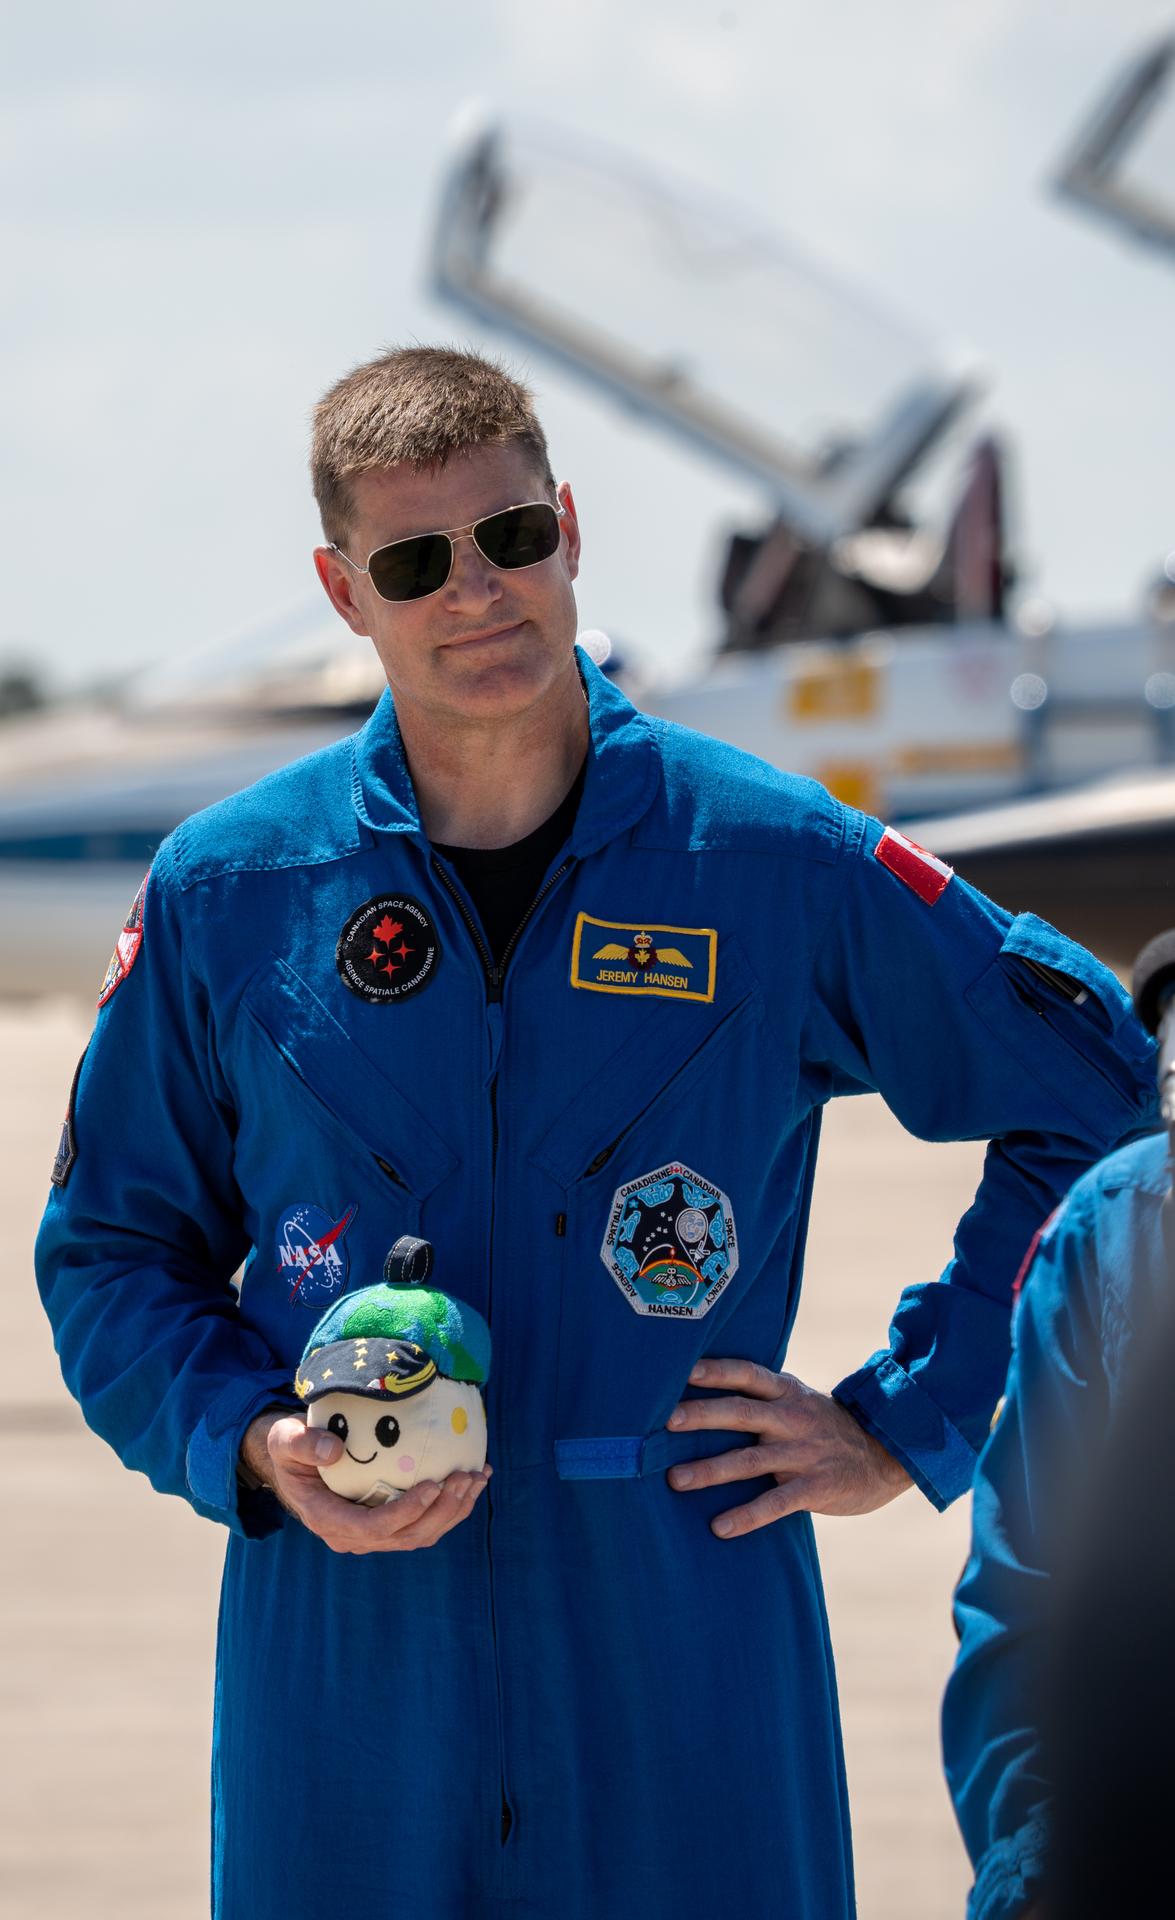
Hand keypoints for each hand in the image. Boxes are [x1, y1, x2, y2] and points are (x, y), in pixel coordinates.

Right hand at [240, 1410, 491, 1553]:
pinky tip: (471, 1479)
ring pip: (421, 1534)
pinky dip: (451, 1505)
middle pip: (406, 1536)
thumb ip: (303, 1444)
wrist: (296, 1461)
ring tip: (478, 1477)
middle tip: (467, 1476)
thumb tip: (332, 1450)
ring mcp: (373, 1534)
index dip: (407, 1512)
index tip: (433, 1484)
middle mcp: (353, 1536)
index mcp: (329, 1521)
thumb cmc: (291, 1447)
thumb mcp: (286, 1439)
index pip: (374, 1528)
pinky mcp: (389, 1524)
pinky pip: (425, 1523)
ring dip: (454, 1510)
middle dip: (442, 1510)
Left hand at [666, 1358, 911, 1538]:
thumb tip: (700, 1398)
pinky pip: (775, 1503)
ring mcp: (804, 1453)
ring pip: (750, 1460)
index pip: (748, 1373)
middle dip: (702, 1415)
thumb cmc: (825, 1428)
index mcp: (787, 1392)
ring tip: (675, 1480)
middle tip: (665, 1422)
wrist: (886, 1456)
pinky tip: (720, 1527)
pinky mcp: (815, 1487)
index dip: (717, 1370)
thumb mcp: (799, 1402)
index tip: (684, 1370)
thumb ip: (761, 1399)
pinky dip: (747, 1515)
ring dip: (711, 1470)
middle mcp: (792, 1418)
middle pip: (741, 1412)